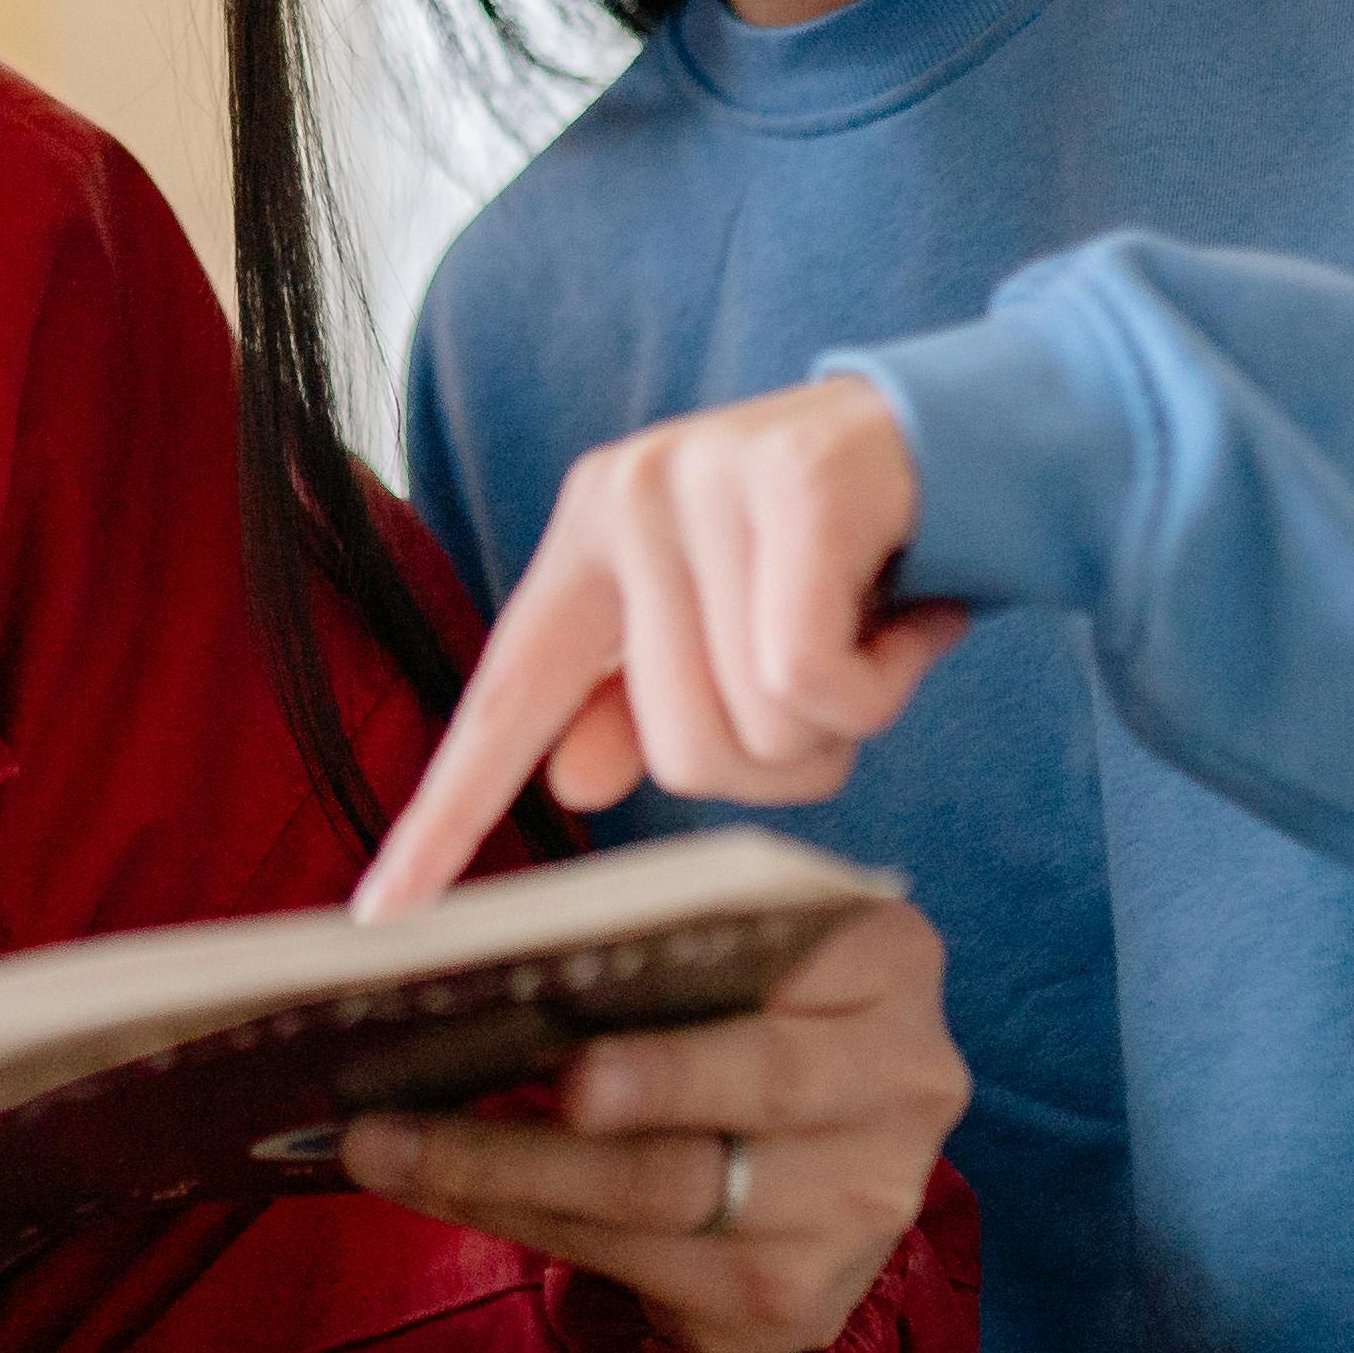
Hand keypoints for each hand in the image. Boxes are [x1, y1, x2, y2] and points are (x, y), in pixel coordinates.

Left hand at [340, 897, 965, 1352]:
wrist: (814, 1184)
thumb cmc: (741, 1026)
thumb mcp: (738, 961)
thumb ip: (663, 943)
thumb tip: (491, 947)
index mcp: (890, 964)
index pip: (798, 964)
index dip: (697, 993)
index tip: (578, 1028)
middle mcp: (904, 1083)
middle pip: (749, 1085)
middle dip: (615, 1092)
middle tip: (492, 1093)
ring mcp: (859, 1203)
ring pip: (668, 1186)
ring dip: (506, 1165)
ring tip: (385, 1144)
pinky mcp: (796, 1294)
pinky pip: (636, 1258)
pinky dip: (521, 1218)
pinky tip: (430, 1188)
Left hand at [355, 377, 966, 915]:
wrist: (969, 440)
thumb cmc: (842, 558)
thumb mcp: (726, 633)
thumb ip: (643, 706)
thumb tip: (574, 782)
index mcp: (590, 537)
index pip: (506, 699)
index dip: (448, 815)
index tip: (384, 912)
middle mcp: (626, 499)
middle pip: (680, 755)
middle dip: (781, 757)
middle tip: (834, 679)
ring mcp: (701, 483)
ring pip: (757, 724)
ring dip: (843, 720)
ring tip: (870, 639)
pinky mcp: (790, 487)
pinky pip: (810, 680)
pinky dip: (880, 688)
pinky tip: (907, 624)